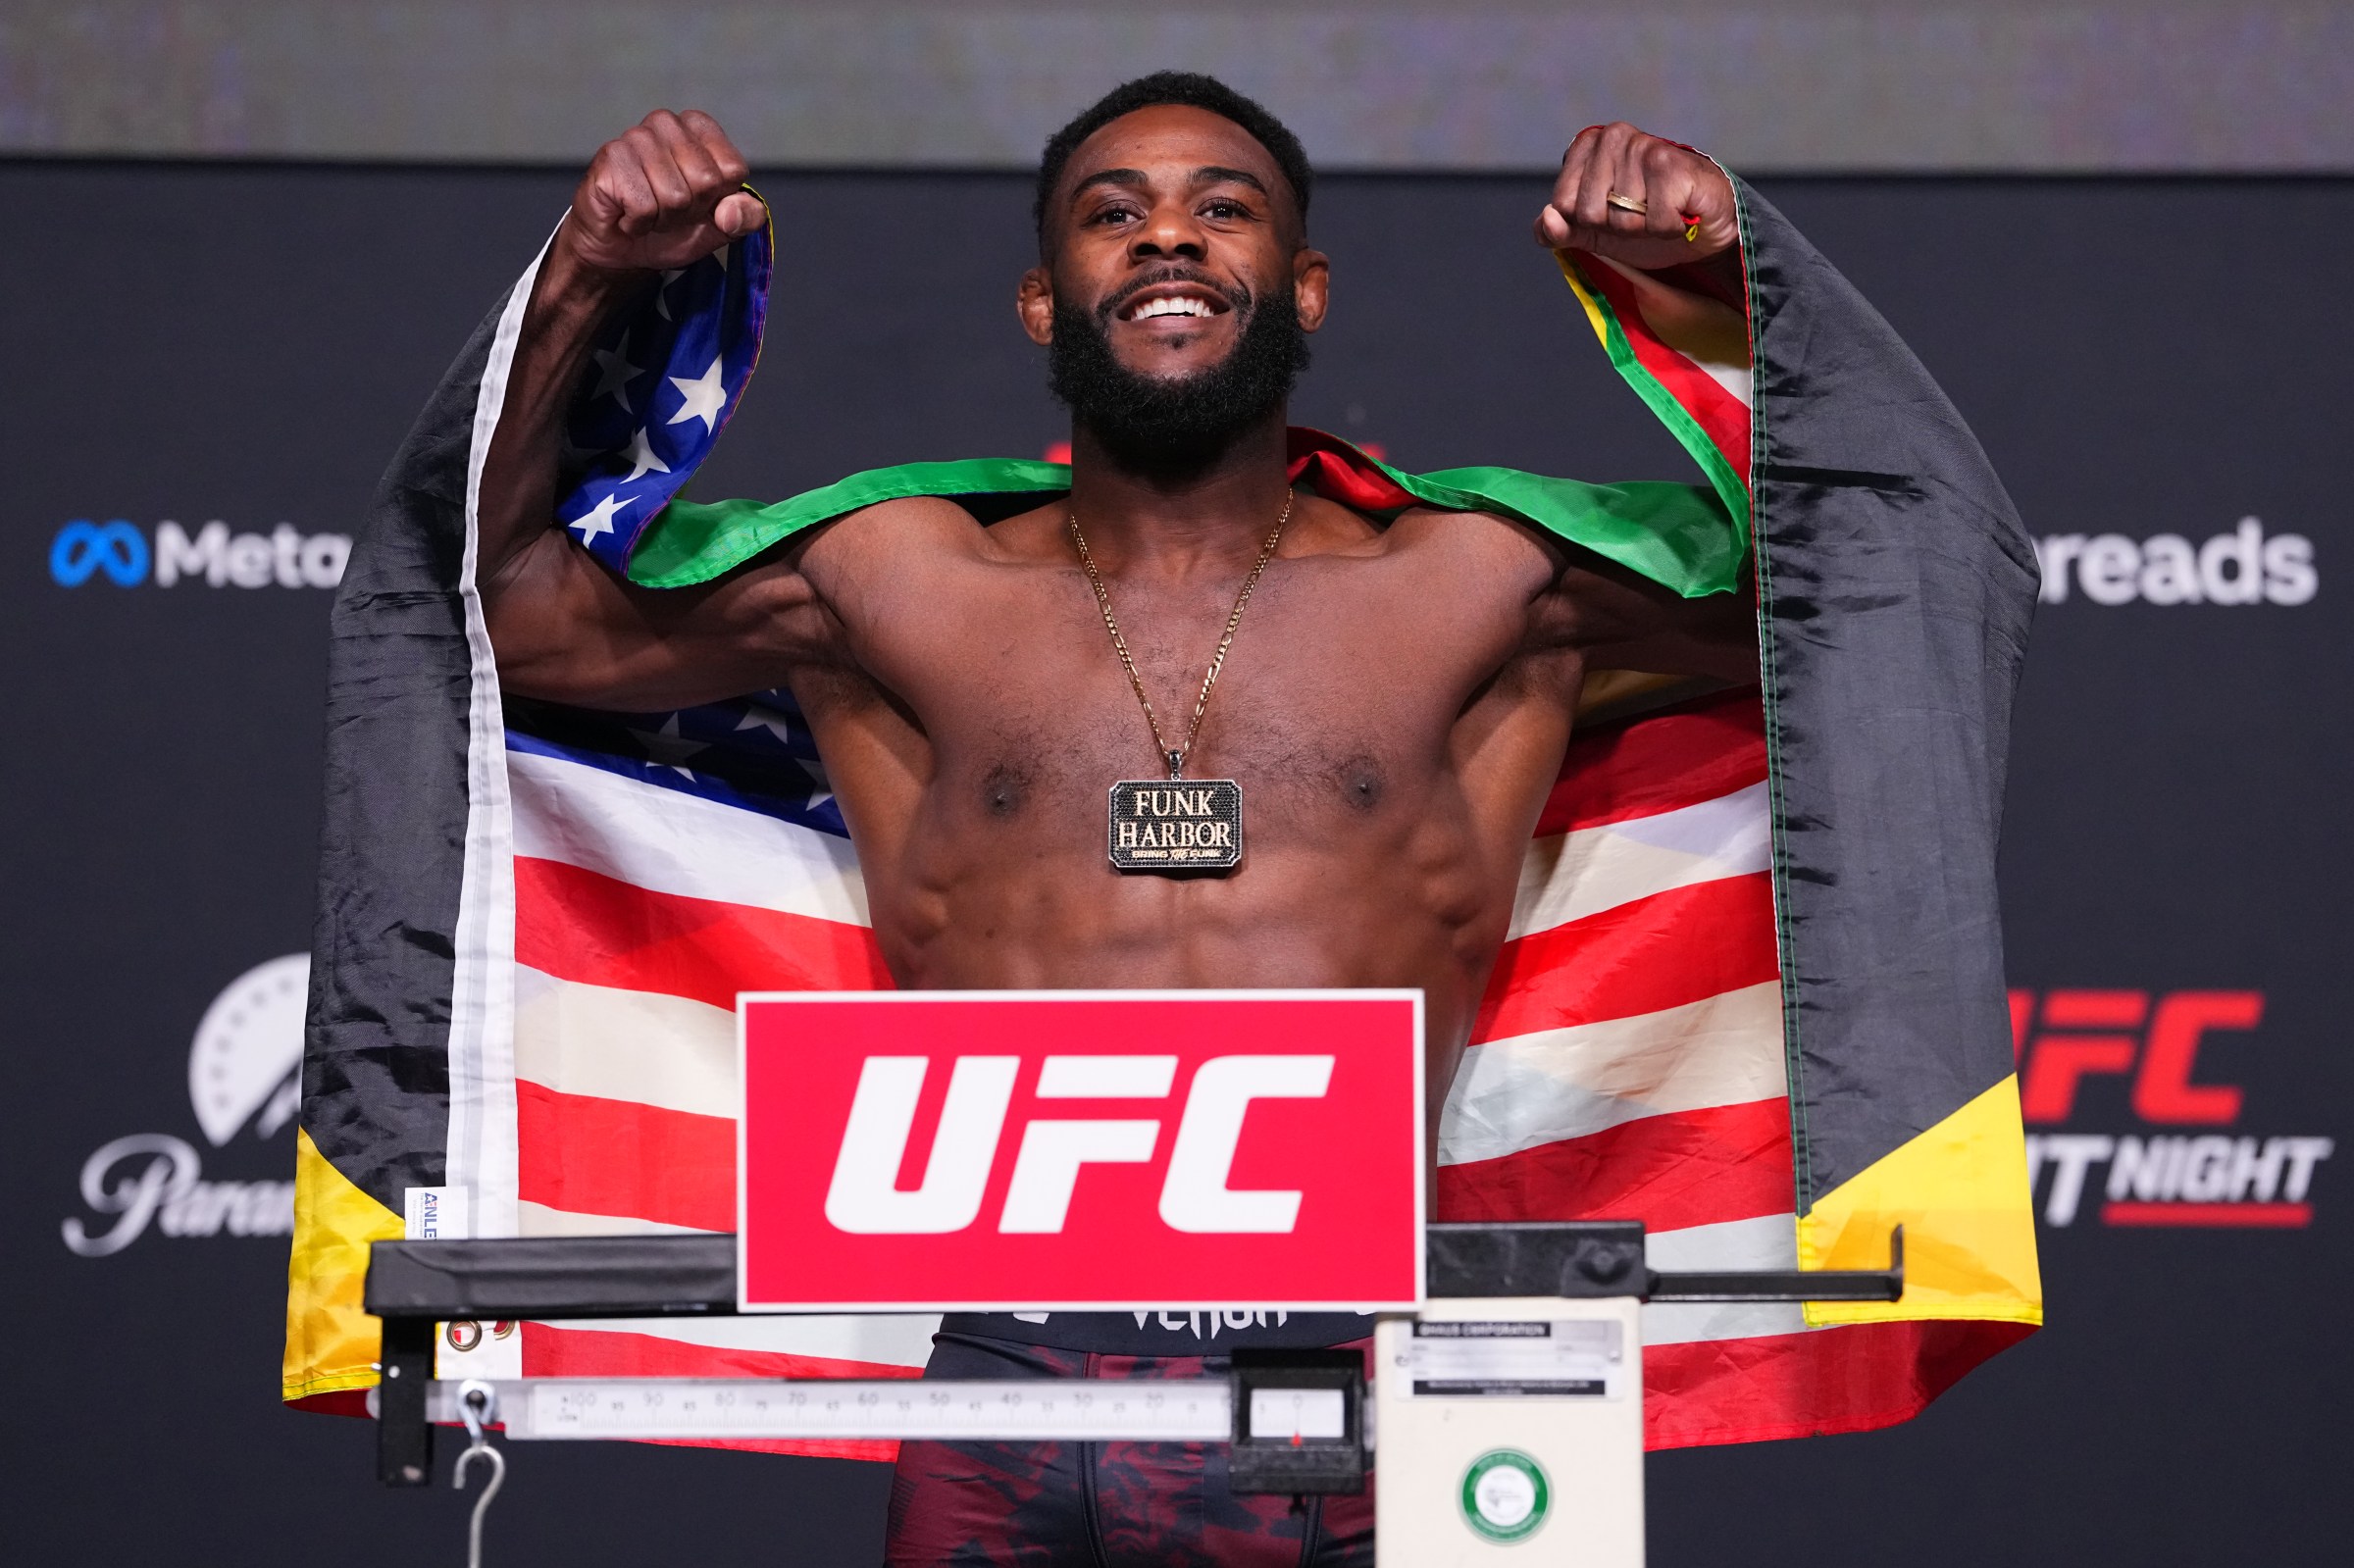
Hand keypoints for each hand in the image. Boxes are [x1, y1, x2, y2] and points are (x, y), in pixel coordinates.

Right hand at [557, 109, 761, 276]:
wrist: (622, 249)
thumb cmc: (670, 229)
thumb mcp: (721, 227)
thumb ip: (747, 217)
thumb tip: (731, 211)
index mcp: (700, 129)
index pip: (733, 169)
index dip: (718, 199)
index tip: (698, 202)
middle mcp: (667, 123)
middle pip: (705, 181)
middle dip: (689, 210)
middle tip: (669, 210)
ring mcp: (636, 136)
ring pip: (674, 196)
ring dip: (662, 219)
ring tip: (647, 211)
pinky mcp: (611, 157)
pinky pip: (643, 206)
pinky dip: (638, 223)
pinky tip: (627, 214)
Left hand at [1534, 123, 1737, 269]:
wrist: (1702, 223)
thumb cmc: (1646, 221)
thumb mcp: (1594, 232)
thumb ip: (1559, 231)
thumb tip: (1546, 219)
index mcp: (1587, 145)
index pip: (1562, 204)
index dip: (1588, 221)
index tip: (1612, 212)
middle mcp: (1614, 137)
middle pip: (1589, 213)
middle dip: (1616, 227)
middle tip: (1640, 214)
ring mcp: (1644, 146)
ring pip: (1623, 219)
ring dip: (1645, 228)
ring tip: (1662, 210)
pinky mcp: (1672, 164)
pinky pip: (1654, 222)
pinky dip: (1669, 228)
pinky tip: (1680, 211)